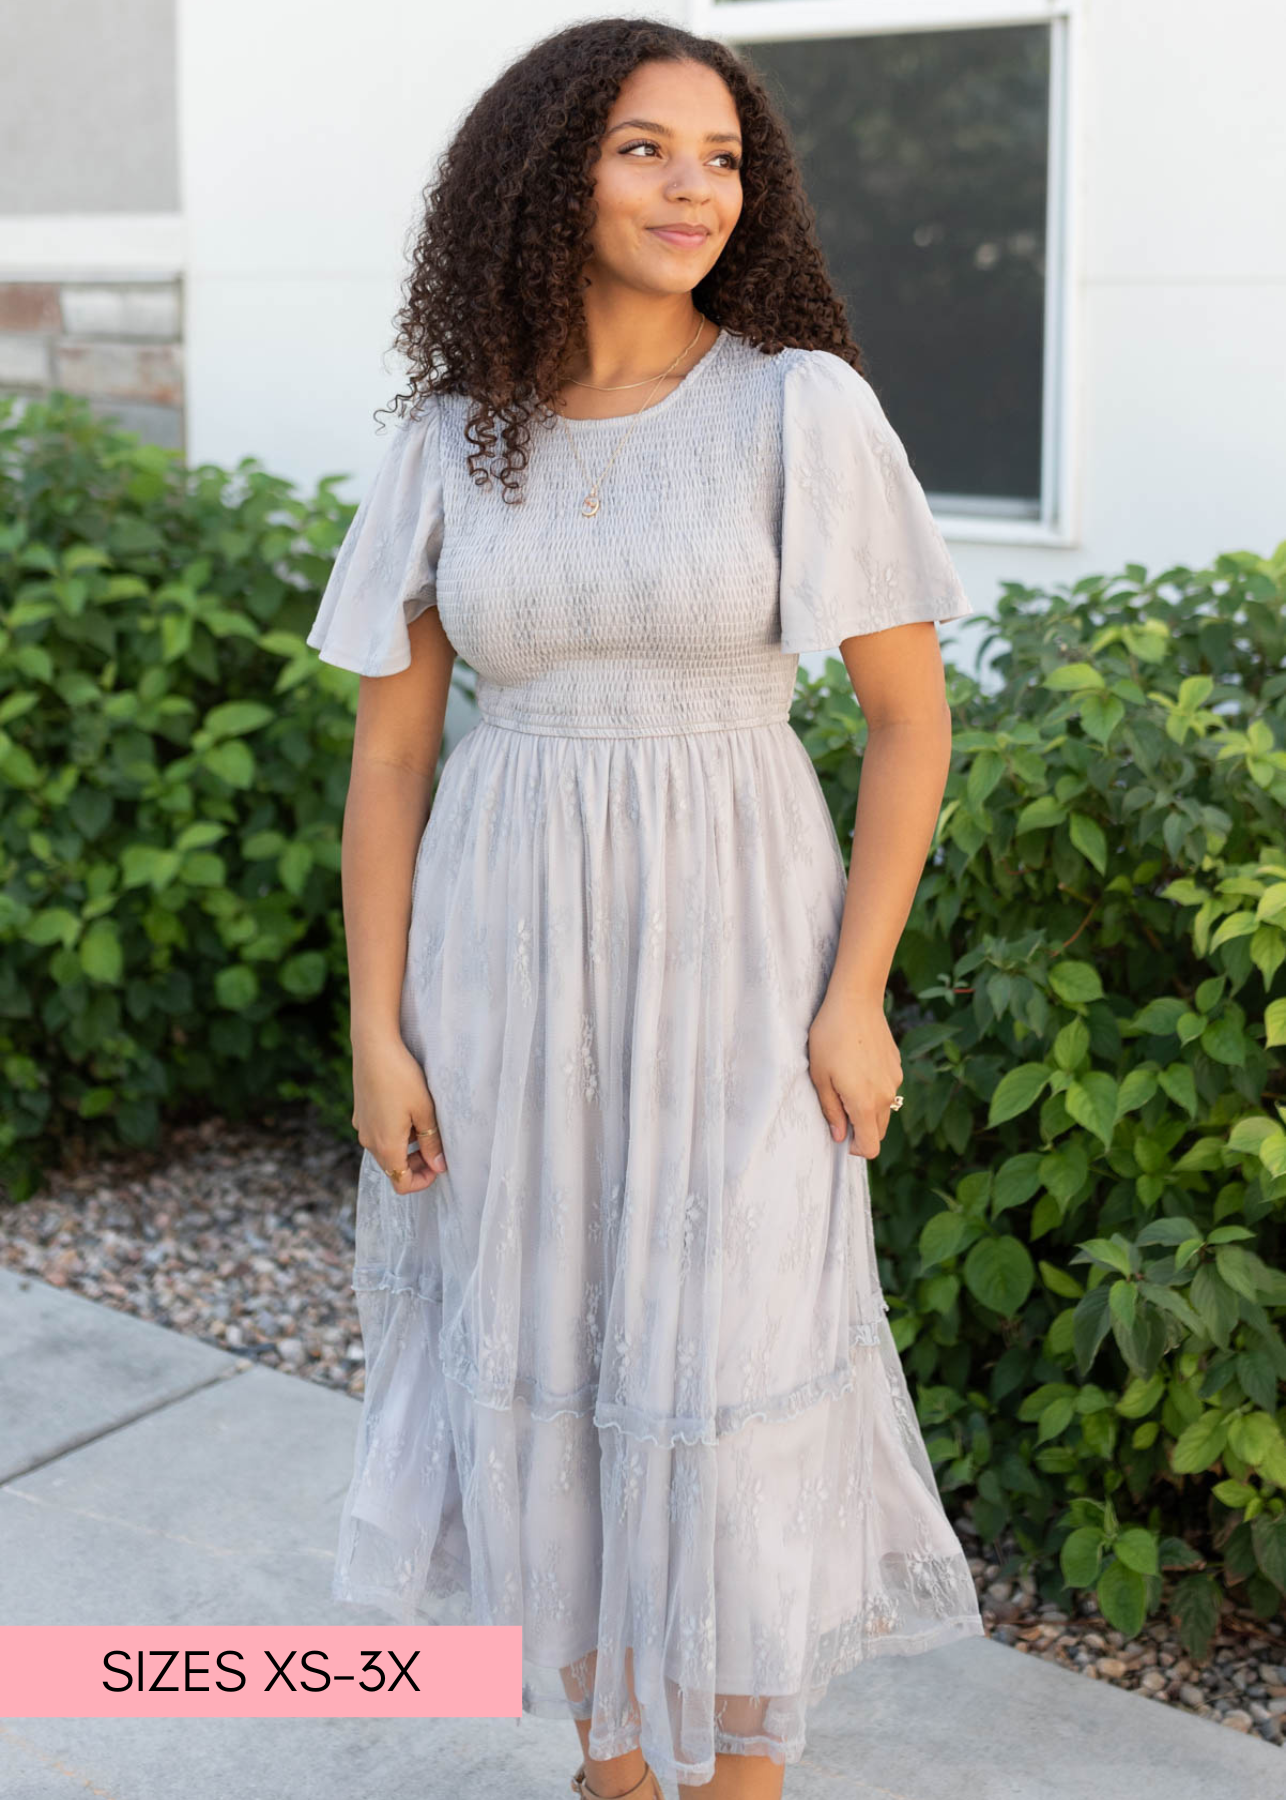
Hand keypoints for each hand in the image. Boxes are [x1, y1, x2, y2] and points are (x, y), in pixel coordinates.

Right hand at [351, 1032, 447, 1193]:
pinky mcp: (361, 1113)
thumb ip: (431, 1143)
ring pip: (386, 1150)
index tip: (439, 1164)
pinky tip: (407, 1109)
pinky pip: (379, 1133)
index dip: (423, 1181)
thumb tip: (439, 1167)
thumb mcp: (425, 1111)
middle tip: (437, 1145)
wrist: (373, 1047)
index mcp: (386, 1146)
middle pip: (394, 1168)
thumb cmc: (402, 1077)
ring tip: (424, 1122)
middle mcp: (369, 1141)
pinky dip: (395, 1132)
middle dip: (417, 1164)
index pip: (402, 1184)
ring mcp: (362, 1126)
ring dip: (407, 1146)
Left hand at [807, 990, 903, 1158]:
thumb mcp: (820, 1076)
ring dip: (868, 1109)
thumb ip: (831, 1110)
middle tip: (839, 1109)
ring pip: (885, 1109)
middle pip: (878, 1131)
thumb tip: (839, 1135)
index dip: (856, 1149)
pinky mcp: (896, 1065)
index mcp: (865, 1104)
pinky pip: (887, 1088)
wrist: (855, 1002)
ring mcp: (894, 1080)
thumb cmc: (830, 1038)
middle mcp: (886, 1096)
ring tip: (846, 1083)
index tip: (842, 1137)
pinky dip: (875, 1089)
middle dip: (861, 1130)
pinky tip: (858, 1065)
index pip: (871, 1147)